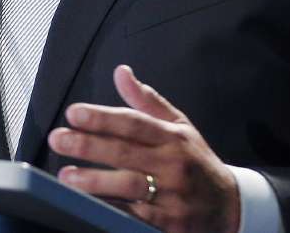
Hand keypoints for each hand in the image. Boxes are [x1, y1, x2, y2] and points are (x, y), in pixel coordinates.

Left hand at [48, 65, 240, 232]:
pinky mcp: (171, 224)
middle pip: (126, 152)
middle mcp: (173, 165)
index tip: (74, 113)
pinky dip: (113, 209)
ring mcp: (173, 197)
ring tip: (67, 176)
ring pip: (130, 186)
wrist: (230, 207)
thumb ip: (147, 101)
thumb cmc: (196, 163)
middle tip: (59, 139)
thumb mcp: (180, 127)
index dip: (103, 117)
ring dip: (95, 181)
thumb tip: (121, 72)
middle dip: (88, 145)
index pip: (134, 123)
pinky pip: (136, 217)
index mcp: (173, 138)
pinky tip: (89, 204)